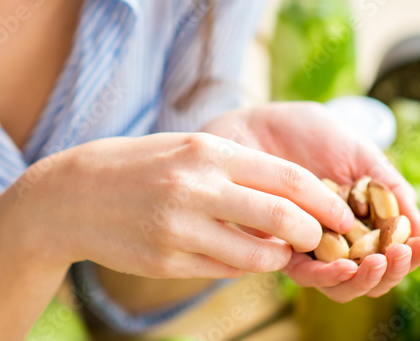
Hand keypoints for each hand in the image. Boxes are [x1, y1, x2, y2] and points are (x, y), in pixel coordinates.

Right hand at [12, 131, 354, 280]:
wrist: (73, 193)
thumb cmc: (140, 164)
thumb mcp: (189, 148)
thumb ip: (237, 168)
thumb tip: (292, 196)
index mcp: (208, 151)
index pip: (288, 177)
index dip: (325, 200)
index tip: (345, 214)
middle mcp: (196, 187)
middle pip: (282, 217)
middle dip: (313, 233)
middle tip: (323, 239)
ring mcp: (180, 227)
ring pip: (256, 254)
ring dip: (279, 257)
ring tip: (280, 251)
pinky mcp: (167, 260)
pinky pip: (223, 270)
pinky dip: (242, 266)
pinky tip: (240, 255)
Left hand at [201, 102, 419, 301]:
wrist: (257, 120)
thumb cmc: (307, 132)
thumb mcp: (357, 151)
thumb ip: (386, 184)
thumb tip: (416, 221)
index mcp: (358, 219)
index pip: (390, 250)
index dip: (412, 253)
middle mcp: (333, 239)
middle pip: (369, 275)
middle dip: (392, 271)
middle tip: (403, 255)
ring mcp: (305, 246)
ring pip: (339, 283)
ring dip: (363, 279)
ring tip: (378, 262)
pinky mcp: (275, 248)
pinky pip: (303, 273)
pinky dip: (327, 274)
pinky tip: (344, 265)